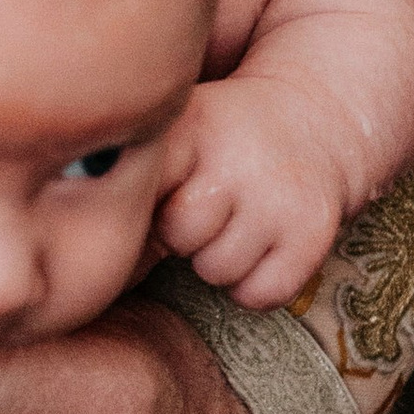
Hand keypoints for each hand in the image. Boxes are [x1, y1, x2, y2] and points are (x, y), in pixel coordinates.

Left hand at [154, 78, 345, 310]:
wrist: (313, 120)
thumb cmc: (222, 142)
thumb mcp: (178, 134)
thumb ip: (135, 184)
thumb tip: (100, 265)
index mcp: (191, 127)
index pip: (140, 193)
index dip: (142, 206)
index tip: (159, 195)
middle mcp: (238, 159)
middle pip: (178, 236)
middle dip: (183, 234)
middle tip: (207, 207)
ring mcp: (279, 198)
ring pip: (217, 271)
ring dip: (219, 260)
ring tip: (235, 223)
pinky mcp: (312, 235)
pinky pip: (259, 294)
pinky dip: (255, 285)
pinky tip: (261, 247)